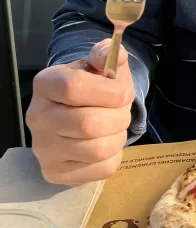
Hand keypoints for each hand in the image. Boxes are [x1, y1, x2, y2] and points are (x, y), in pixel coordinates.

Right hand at [27, 40, 134, 185]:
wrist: (79, 112)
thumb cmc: (94, 86)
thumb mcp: (101, 64)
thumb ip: (107, 54)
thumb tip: (116, 54)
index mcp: (46, 84)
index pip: (73, 88)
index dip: (109, 92)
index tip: (125, 93)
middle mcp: (37, 117)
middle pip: (88, 124)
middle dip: (119, 117)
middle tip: (123, 112)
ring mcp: (44, 149)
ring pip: (97, 149)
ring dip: (119, 137)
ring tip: (115, 127)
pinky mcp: (56, 173)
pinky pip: (102, 169)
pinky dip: (115, 156)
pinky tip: (106, 144)